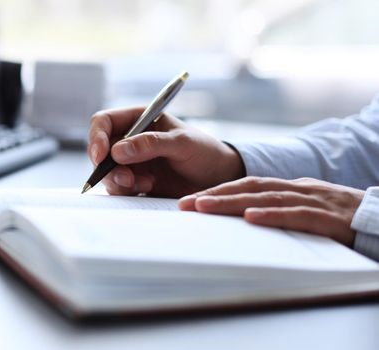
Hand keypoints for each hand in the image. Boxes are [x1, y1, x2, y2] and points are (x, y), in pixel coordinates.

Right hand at [87, 107, 244, 196]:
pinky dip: (127, 190)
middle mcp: (130, 139)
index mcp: (138, 119)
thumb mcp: (182, 143)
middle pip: (101, 150)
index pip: (104, 122)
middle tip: (127, 179)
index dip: (97, 137)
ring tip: (145, 183)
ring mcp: (131, 161)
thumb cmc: (204, 152)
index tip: (101, 156)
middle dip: (108, 166)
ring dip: (119, 180)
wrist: (217, 179)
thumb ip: (151, 144)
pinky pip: (118, 187)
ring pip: (107, 171)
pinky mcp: (135, 181)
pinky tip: (148, 187)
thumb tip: (118, 150)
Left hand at [179, 177, 364, 245]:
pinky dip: (273, 215)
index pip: (247, 185)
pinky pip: (298, 215)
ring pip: (267, 197)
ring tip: (204, 208)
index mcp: (289, 186)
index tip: (190, 202)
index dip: (218, 191)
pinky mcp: (329, 217)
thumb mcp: (305, 208)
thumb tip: (246, 218)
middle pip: (249, 187)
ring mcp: (313, 200)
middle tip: (184, 205)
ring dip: (232, 202)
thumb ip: (279, 209)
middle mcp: (297, 188)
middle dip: (214, 196)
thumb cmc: (340, 216)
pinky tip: (251, 218)